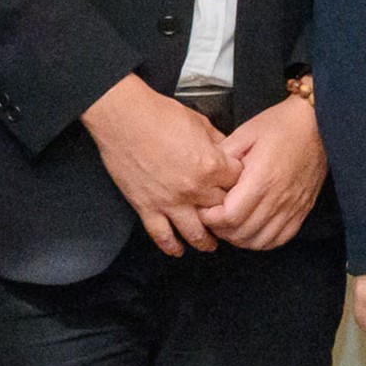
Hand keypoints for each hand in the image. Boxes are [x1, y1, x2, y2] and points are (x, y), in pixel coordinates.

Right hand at [83, 74, 233, 256]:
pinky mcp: (146, 207)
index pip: (239, 185)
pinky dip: (170, 246)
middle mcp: (194, 189)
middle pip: (222, 211)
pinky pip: (161, 234)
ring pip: (195, 233)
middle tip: (231, 220)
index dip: (242, 187)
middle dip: (228, 214)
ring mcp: (169, 201)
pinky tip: (177, 250)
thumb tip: (230, 153)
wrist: (123, 117)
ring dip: (205, 241)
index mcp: (211, 166)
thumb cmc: (160, 115)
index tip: (242, 190)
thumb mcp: (201, 124)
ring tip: (211, 245)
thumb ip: (220, 143)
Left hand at [199, 92, 325, 250]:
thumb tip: (207, 175)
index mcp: (261, 179)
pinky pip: (280, 238)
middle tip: (212, 217)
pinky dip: (262, 240)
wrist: (319, 124)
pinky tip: (252, 229)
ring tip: (230, 224)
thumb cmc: (283, 125)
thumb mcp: (245, 133)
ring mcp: (293, 207)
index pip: (229, 216)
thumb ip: (223, 156)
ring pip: (259, 241)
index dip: (210, 218)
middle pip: (241, 233)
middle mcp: (278, 198)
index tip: (204, 208)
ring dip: (239, 238)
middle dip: (220, 229)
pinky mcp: (302, 210)